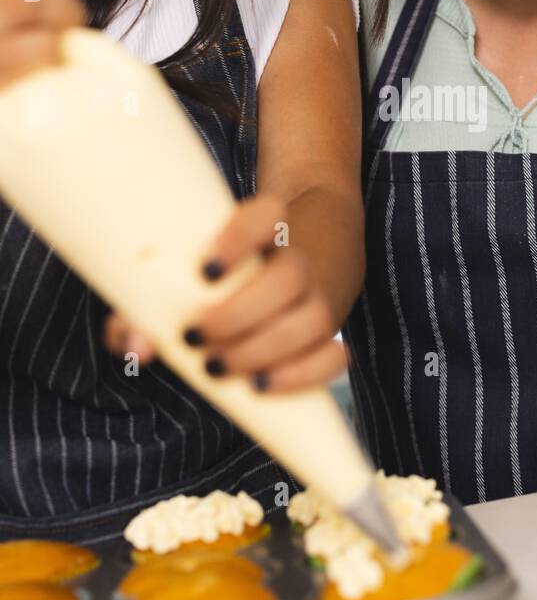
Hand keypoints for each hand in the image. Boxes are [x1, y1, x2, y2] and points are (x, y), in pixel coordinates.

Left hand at [104, 192, 347, 393]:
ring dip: (262, 351)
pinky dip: (300, 376)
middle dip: (239, 314)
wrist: (284, 274)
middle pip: (290, 274)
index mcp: (263, 234)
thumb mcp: (177, 281)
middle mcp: (297, 262)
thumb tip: (138, 347)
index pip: (269, 214)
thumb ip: (142, 311)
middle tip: (194, 336)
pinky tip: (258, 386)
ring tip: (215, 367)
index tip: (205, 272)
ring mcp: (318, 300)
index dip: (241, 238)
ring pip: (314, 319)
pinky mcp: (327, 338)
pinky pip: (334, 358)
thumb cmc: (213, 283)